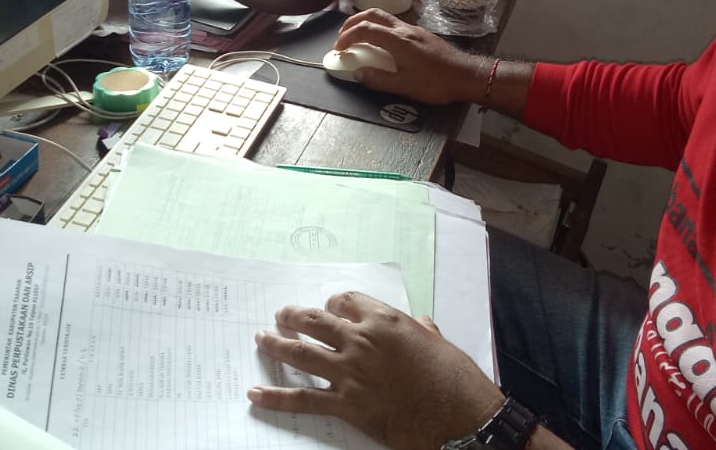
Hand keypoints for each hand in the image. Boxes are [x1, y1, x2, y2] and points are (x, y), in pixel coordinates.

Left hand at [248, 291, 504, 449]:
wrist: (458, 415)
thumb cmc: (454, 378)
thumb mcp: (437, 341)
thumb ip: (421, 329)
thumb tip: (419, 323)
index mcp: (384, 320)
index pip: (345, 302)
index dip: (332, 304)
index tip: (327, 309)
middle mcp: (361, 340)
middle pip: (314, 321)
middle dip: (293, 316)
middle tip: (281, 316)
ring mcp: (350, 373)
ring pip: (301, 353)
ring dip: (276, 345)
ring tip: (261, 338)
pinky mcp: (347, 405)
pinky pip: (303, 399)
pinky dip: (276, 397)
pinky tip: (256, 393)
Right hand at [334, 9, 485, 103]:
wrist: (467, 75)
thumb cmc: (437, 83)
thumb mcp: (405, 86)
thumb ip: (379, 79)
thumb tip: (358, 73)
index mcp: (398, 41)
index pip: (365, 30)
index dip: (347, 37)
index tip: (338, 49)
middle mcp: (405, 29)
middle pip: (373, 14)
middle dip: (353, 22)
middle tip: (342, 36)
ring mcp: (414, 30)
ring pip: (385, 17)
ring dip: (367, 23)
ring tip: (358, 38)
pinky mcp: (422, 35)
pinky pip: (394, 24)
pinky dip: (380, 29)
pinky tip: (381, 44)